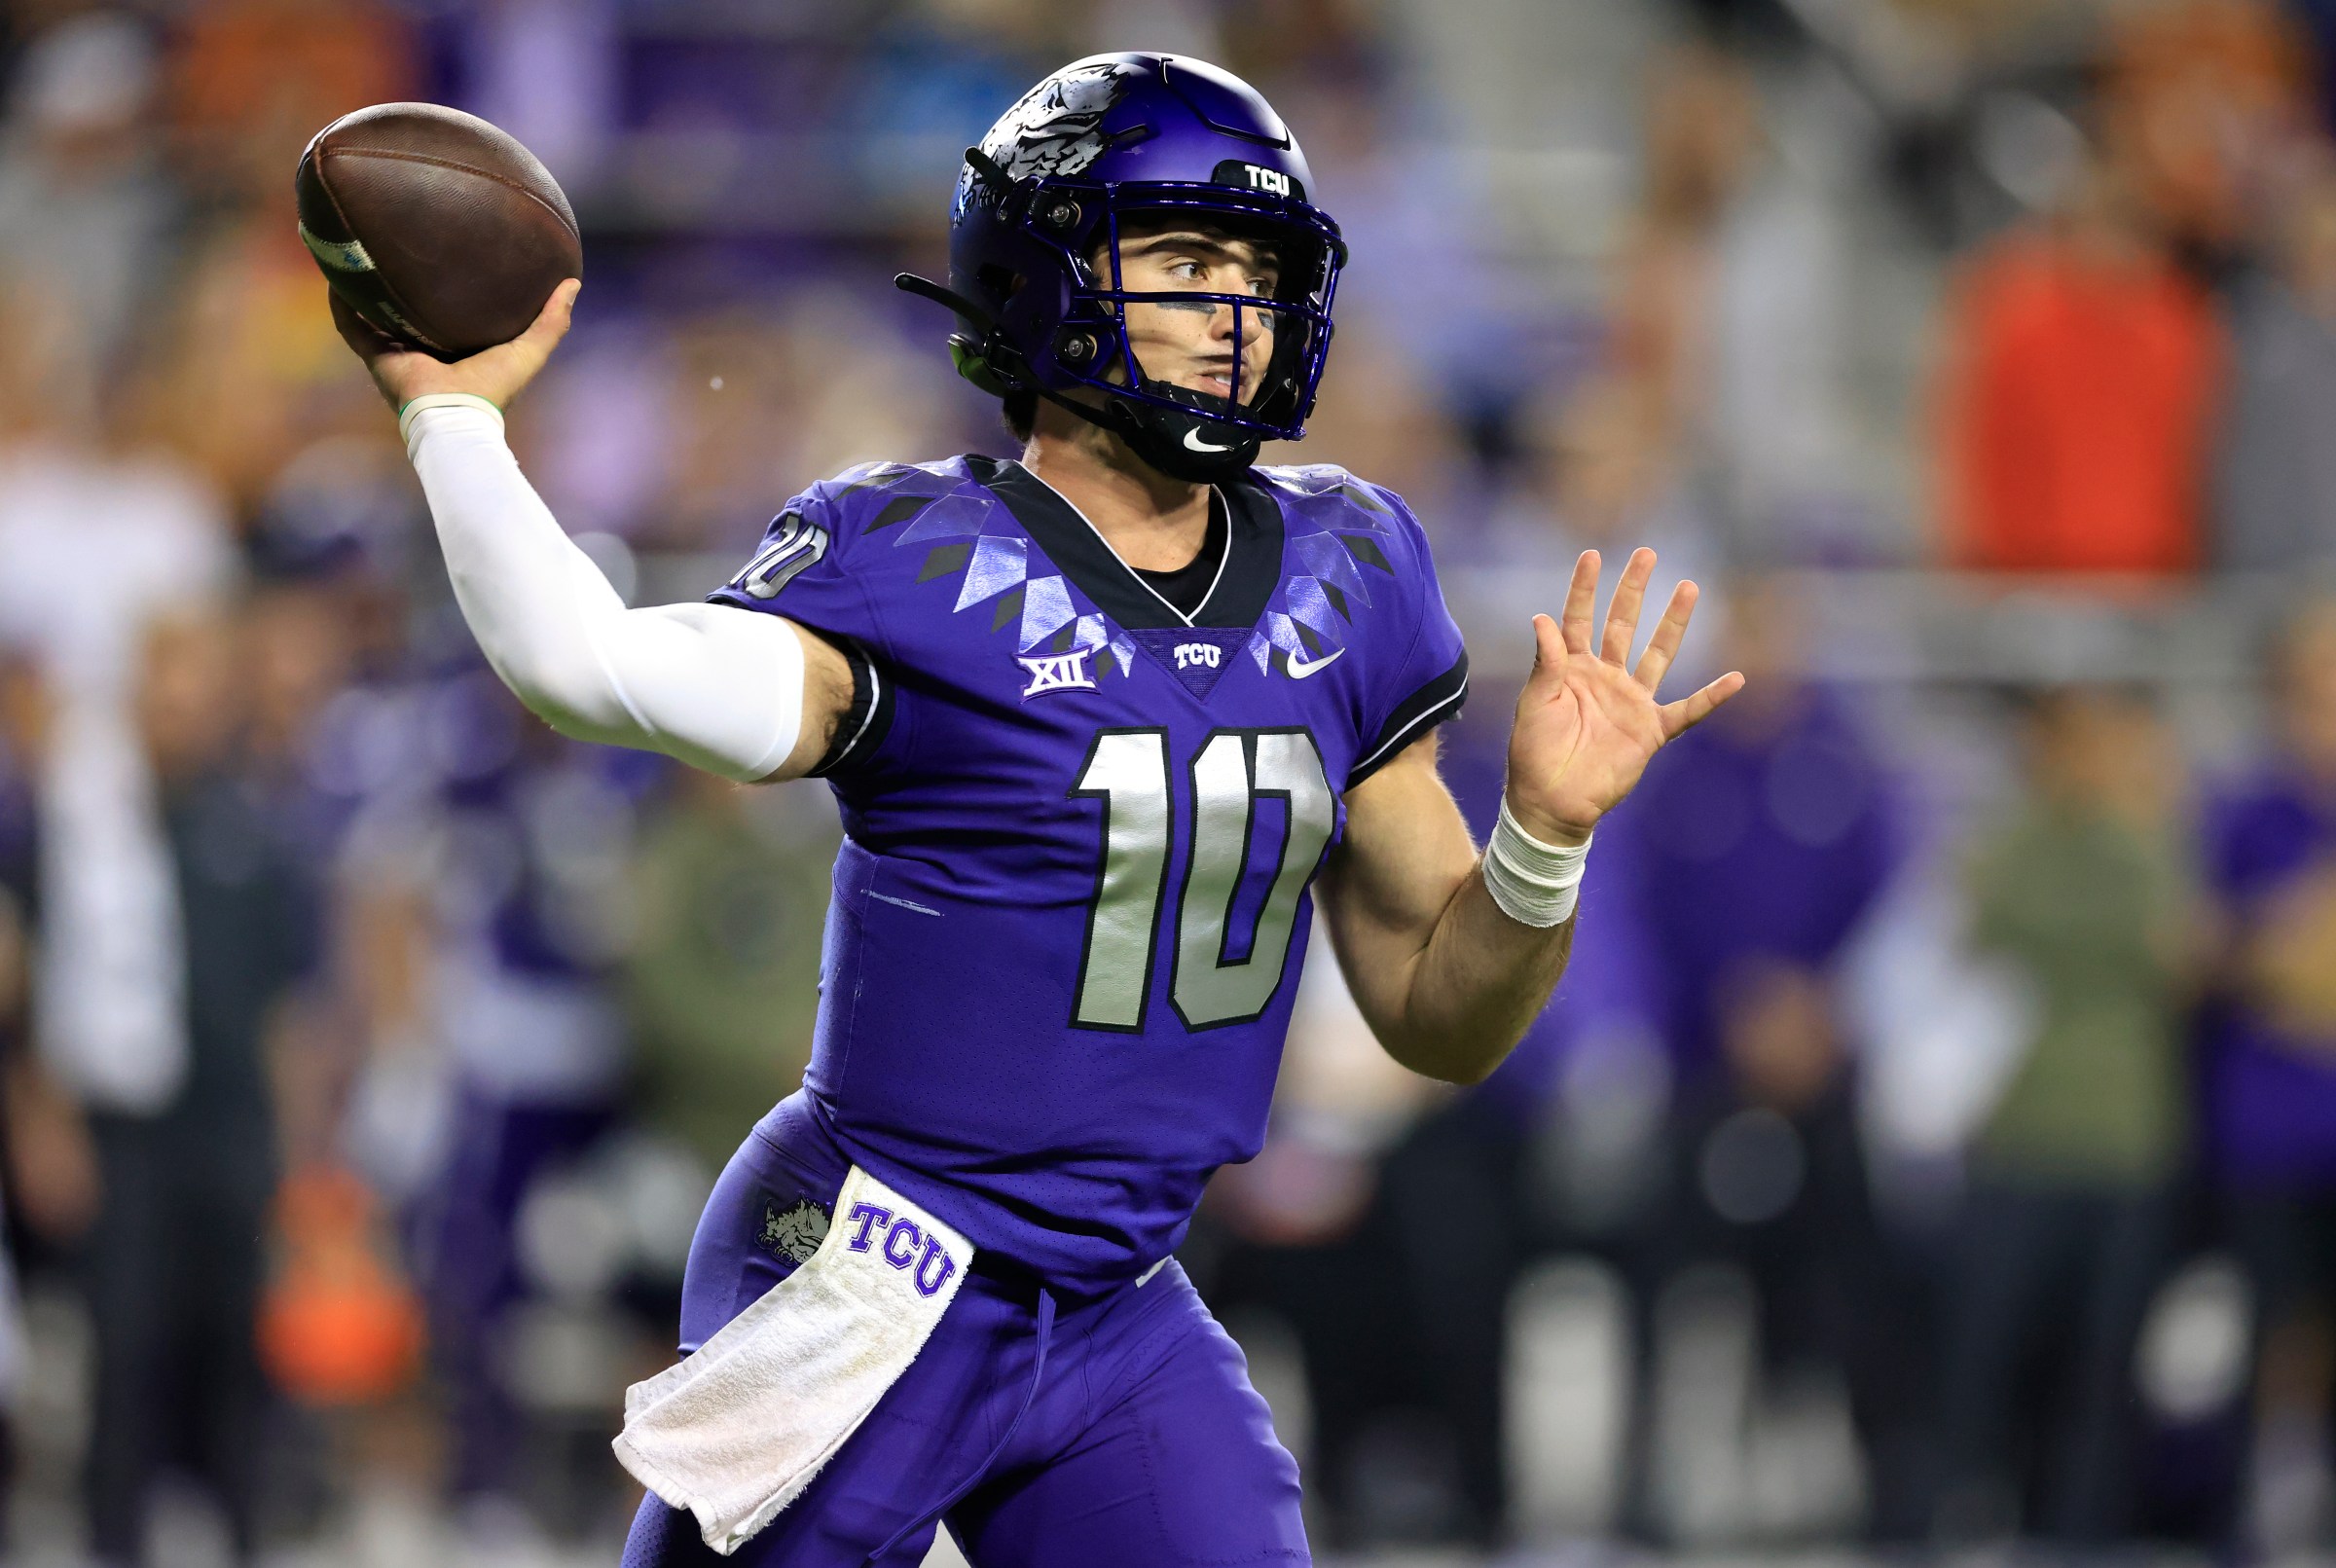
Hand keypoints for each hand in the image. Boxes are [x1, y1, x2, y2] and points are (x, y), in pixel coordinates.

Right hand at [333, 277, 579, 412]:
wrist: (456, 416)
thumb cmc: (494, 388)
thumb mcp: (530, 349)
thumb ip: (552, 320)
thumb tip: (574, 282)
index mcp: (457, 350)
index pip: (450, 315)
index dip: (449, 291)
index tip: (450, 259)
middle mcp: (425, 351)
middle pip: (410, 312)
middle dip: (403, 285)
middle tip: (400, 247)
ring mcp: (398, 354)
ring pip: (376, 316)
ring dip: (366, 290)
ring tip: (361, 255)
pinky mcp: (377, 358)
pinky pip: (352, 327)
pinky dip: (342, 305)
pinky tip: (336, 278)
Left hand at [1506, 547, 1743, 844]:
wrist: (1551, 802)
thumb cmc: (1534, 753)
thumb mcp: (1535, 702)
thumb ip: (1546, 662)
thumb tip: (1542, 618)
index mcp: (1571, 669)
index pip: (1578, 619)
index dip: (1584, 588)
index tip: (1592, 555)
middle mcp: (1605, 678)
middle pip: (1622, 624)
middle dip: (1633, 589)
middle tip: (1646, 554)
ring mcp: (1630, 702)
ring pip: (1658, 654)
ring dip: (1673, 623)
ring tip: (1689, 588)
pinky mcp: (1650, 731)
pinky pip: (1687, 711)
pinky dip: (1711, 697)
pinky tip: (1735, 679)